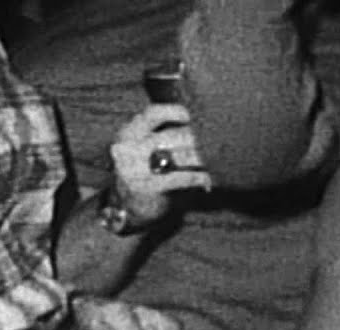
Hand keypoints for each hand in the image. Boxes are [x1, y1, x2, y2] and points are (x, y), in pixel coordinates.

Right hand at [109, 104, 211, 226]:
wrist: (130, 207)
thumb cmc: (144, 172)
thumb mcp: (142, 147)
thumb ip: (160, 132)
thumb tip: (197, 121)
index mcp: (127, 133)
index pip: (153, 113)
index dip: (175, 111)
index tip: (191, 117)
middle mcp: (128, 148)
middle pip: (174, 135)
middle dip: (197, 141)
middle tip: (213, 145)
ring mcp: (136, 168)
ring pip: (180, 156)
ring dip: (201, 159)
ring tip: (212, 162)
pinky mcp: (148, 187)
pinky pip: (183, 177)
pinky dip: (198, 178)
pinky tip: (206, 180)